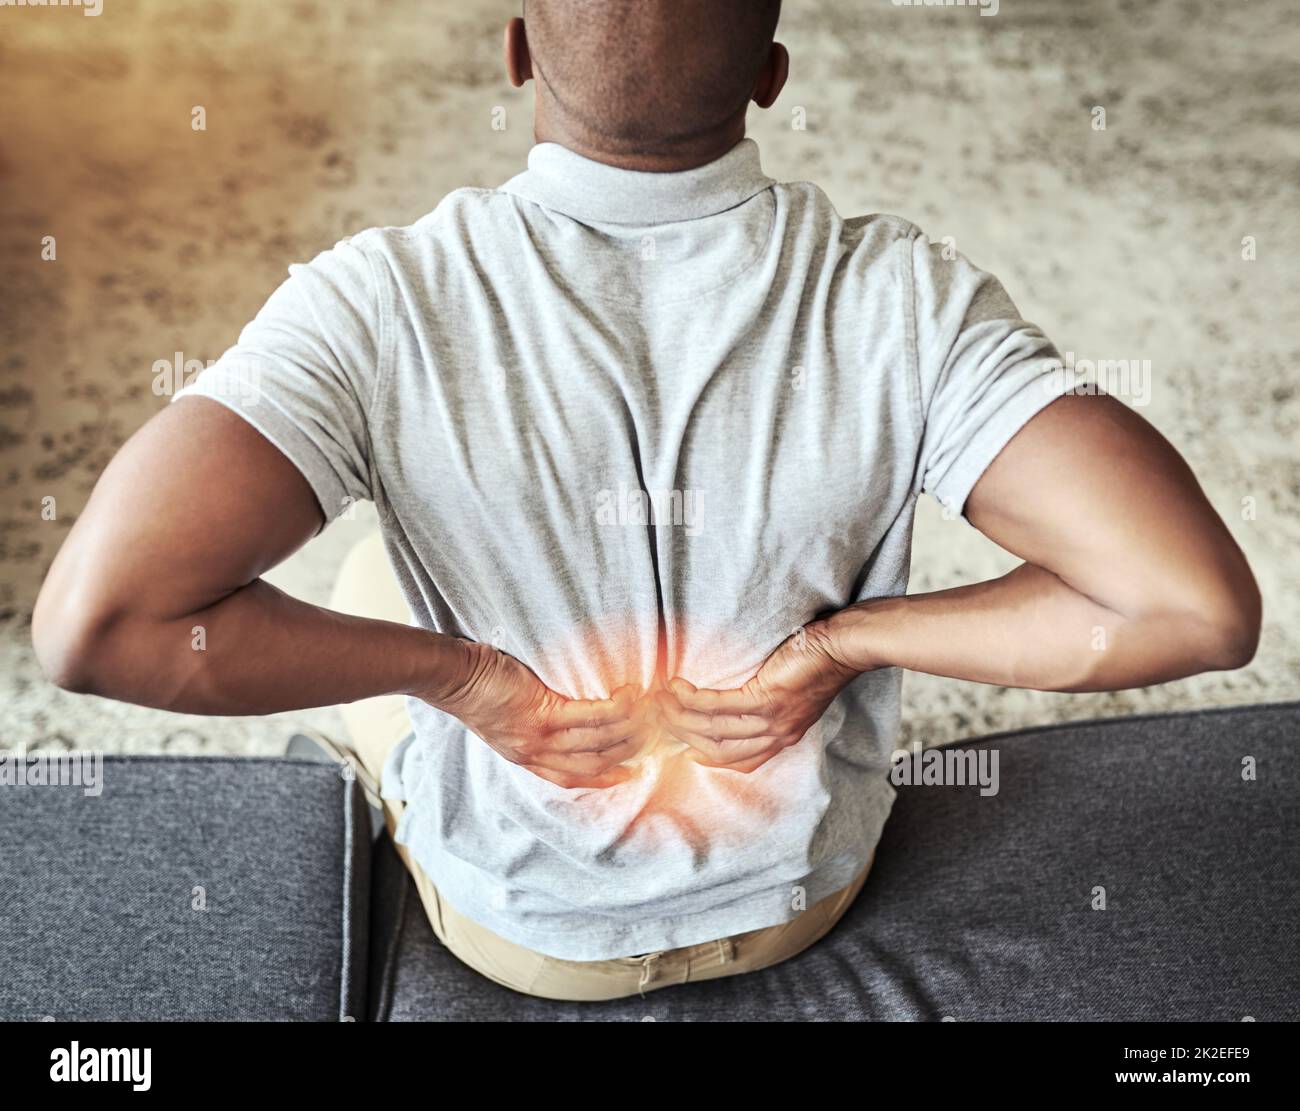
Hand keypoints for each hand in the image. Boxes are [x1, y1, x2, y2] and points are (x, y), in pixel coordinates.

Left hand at [420, 639, 644, 788]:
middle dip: (626, 750)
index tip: (628, 771)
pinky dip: (615, 708)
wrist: (454, 678)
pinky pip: (590, 716)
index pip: (572, 777)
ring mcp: (540, 738)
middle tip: (651, 733)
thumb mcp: (507, 719)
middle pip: (593, 763)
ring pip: (597, 741)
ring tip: (647, 709)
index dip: (604, 778)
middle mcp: (535, 755)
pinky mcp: (542, 715)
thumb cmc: (478, 688)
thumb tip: (561, 715)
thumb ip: (534, 725)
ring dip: (627, 727)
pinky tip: (629, 695)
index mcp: (527, 758)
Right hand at [655, 620, 862, 772]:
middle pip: (716, 747)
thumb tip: (734, 701)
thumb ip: (766, 706)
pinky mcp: (765, 699)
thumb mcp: (791, 694)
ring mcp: (770, 720)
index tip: (684, 748)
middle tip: (659, 715)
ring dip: (680, 713)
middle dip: (683, 732)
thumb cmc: (815, 661)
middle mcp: (774, 736)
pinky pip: (717, 705)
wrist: (840, 648)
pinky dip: (692, 697)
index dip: (707, 757)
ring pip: (712, 728)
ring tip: (660, 698)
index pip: (738, 761)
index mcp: (781, 738)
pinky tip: (676, 687)